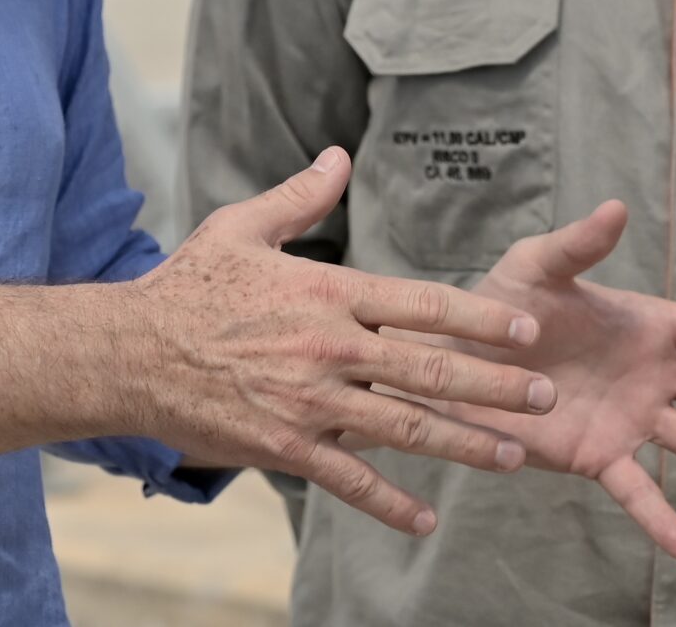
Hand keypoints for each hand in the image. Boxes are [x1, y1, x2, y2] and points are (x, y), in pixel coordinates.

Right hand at [127, 148, 552, 536]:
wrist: (128, 351)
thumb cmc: (188, 284)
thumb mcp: (243, 228)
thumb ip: (300, 196)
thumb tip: (338, 156)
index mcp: (328, 291)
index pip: (423, 304)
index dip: (481, 319)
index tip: (526, 330)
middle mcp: (329, 348)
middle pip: (430, 369)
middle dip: (496, 385)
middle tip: (547, 396)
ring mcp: (310, 402)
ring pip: (404, 427)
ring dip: (465, 444)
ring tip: (514, 456)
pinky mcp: (285, 446)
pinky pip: (349, 479)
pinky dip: (390, 502)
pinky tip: (425, 519)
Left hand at [407, 199, 675, 558]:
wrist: (455, 360)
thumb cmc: (499, 305)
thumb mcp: (536, 266)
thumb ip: (578, 244)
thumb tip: (615, 207)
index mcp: (645, 325)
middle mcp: (650, 376)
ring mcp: (631, 419)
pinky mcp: (598, 456)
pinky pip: (637, 489)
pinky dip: (661, 518)